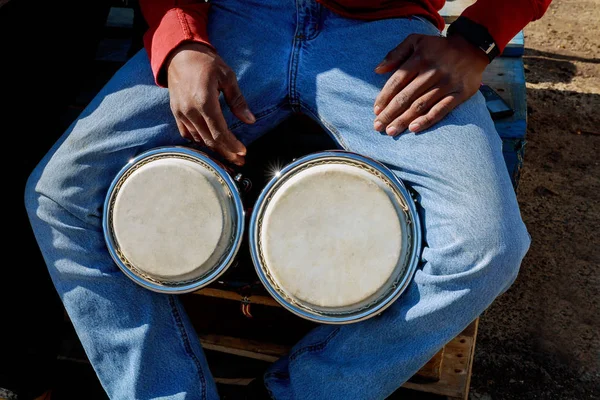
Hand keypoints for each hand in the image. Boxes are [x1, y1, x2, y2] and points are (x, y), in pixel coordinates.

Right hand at [167, 43, 254, 165]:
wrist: (180, 54)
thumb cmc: (206, 63)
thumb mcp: (227, 77)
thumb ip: (238, 101)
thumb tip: (250, 120)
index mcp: (204, 101)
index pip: (219, 132)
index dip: (232, 145)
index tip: (243, 153)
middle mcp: (190, 110)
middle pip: (210, 140)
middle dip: (226, 152)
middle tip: (240, 161)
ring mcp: (181, 113)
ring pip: (199, 139)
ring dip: (214, 149)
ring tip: (229, 155)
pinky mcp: (176, 113)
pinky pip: (187, 133)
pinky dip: (200, 141)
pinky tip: (211, 143)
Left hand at [373, 34, 488, 134]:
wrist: (472, 47)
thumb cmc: (438, 47)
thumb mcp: (416, 41)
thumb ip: (395, 54)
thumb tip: (377, 70)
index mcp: (419, 59)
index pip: (397, 81)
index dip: (385, 97)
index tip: (376, 111)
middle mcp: (432, 72)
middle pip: (406, 96)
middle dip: (390, 113)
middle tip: (378, 126)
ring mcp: (446, 84)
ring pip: (421, 105)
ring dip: (404, 120)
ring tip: (391, 131)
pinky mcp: (459, 94)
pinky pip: (441, 110)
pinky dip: (427, 120)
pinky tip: (413, 129)